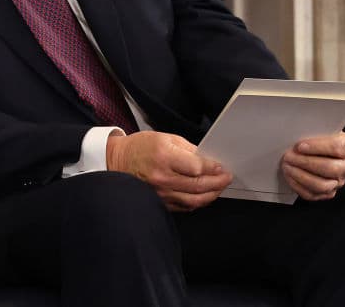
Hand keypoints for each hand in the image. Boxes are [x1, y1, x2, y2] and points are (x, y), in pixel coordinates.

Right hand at [106, 131, 231, 211]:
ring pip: (194, 200)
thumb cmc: (140, 147)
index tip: (222, 167)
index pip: (197, 167)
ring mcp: (160, 192)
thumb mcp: (164, 137)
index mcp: (164, 156)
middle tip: (227, 178)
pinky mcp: (160, 202)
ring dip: (211, 195)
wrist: (117, 161)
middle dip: (218, 182)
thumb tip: (208, 160)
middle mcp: (162, 177)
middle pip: (199, 185)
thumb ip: (188, 149)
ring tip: (218, 188)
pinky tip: (203, 195)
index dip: (213, 168)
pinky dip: (198, 202)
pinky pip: (185, 207)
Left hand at [281, 132, 344, 200]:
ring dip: (301, 176)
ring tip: (287, 166)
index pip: (337, 148)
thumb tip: (295, 135)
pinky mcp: (328, 192)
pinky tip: (289, 175)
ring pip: (322, 185)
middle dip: (305, 162)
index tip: (299, 146)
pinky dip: (298, 186)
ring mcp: (339, 182)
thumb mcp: (323, 129)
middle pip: (329, 169)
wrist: (324, 148)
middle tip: (288, 156)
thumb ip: (315, 131)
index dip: (317, 147)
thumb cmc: (322, 137)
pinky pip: (312, 194)